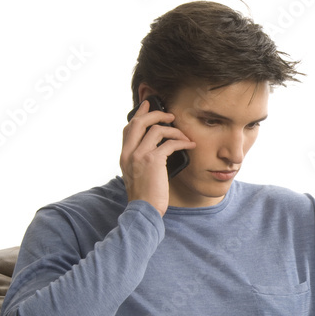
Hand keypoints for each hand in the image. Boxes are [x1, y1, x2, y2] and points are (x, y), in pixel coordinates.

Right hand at [119, 101, 194, 215]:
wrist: (144, 210)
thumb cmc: (145, 196)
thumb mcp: (138, 175)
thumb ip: (141, 161)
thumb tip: (157, 150)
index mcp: (124, 155)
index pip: (129, 128)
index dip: (139, 114)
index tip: (147, 105)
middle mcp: (129, 152)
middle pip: (140, 122)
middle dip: (156, 114)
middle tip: (170, 115)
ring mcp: (140, 155)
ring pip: (156, 130)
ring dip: (174, 130)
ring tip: (184, 135)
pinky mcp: (153, 160)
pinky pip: (169, 143)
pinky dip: (182, 142)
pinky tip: (190, 145)